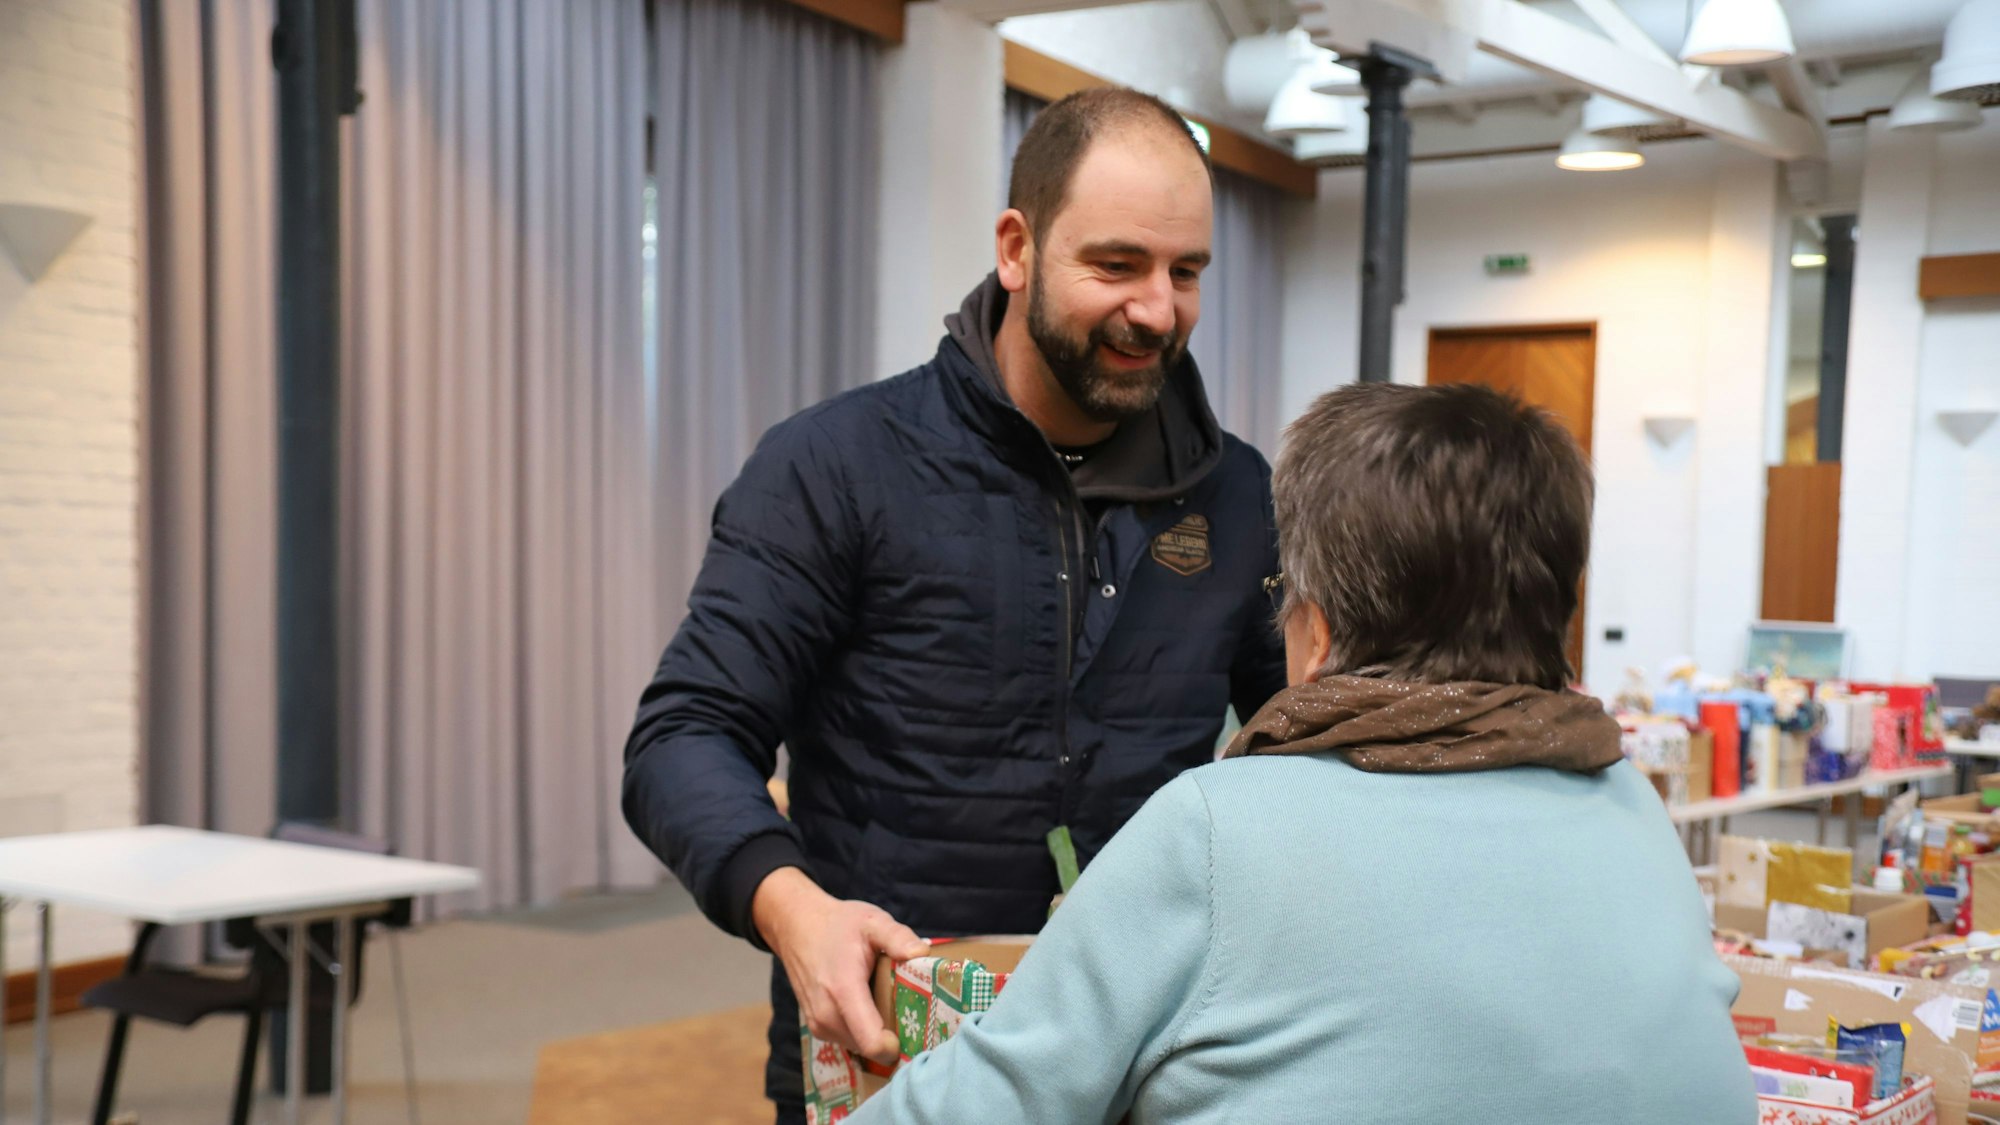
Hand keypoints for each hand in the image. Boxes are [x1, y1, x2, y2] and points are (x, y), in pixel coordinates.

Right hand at [752, 867, 928, 1063]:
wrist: (796, 926)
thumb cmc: (838, 924)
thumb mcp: (872, 922)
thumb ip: (897, 937)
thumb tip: (922, 953)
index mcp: (844, 990)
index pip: (871, 1042)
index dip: (897, 1046)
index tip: (913, 1030)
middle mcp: (827, 1014)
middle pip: (870, 1048)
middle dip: (892, 1036)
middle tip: (905, 1009)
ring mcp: (818, 1023)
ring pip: (859, 1046)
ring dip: (876, 1033)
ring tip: (885, 1002)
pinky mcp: (816, 1027)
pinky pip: (848, 1040)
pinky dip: (862, 1030)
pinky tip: (869, 1005)